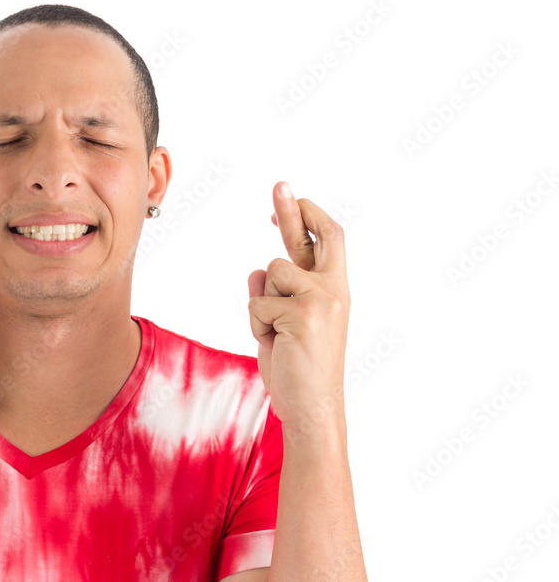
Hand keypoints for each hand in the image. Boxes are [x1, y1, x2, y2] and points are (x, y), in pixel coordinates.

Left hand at [247, 181, 349, 434]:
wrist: (312, 407)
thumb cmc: (298, 367)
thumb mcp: (286, 323)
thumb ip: (278, 294)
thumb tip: (257, 271)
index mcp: (334, 289)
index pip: (327, 240)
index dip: (307, 218)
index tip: (291, 199)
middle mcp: (333, 289)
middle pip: (311, 236)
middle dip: (291, 208)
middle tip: (280, 183)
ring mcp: (319, 299)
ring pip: (267, 274)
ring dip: (260, 305)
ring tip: (277, 335)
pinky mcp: (300, 313)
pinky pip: (256, 304)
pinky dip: (255, 325)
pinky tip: (275, 345)